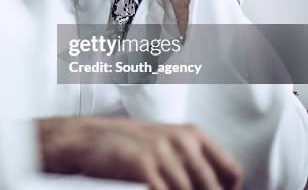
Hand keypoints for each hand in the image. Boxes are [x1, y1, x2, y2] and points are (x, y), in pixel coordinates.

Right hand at [37, 117, 242, 189]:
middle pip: (212, 188)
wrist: (87, 138)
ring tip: (163, 187)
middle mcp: (182, 140)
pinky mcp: (144, 164)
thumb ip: (191, 161)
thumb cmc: (126, 145)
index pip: (232, 171)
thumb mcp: (165, 144)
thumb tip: (214, 185)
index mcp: (192, 134)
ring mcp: (163, 151)